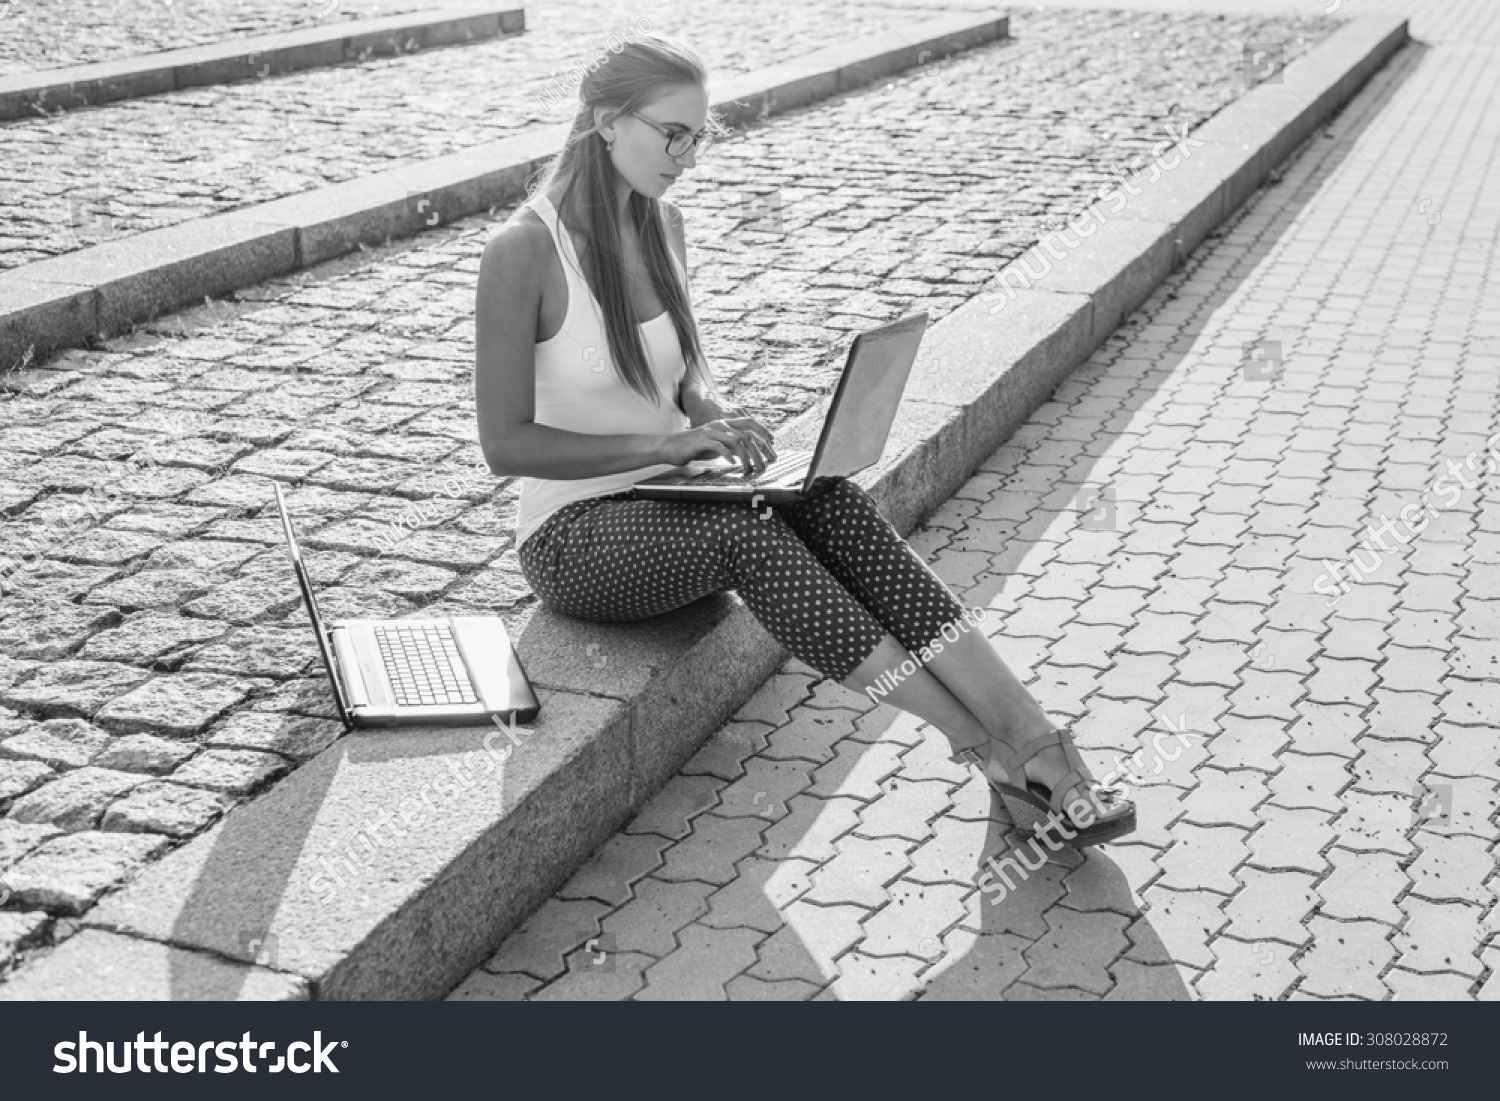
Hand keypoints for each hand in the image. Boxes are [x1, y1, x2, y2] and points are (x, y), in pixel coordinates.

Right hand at [660, 415, 776, 475]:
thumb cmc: (695, 447)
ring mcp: (711, 431)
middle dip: (760, 450)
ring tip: (750, 468)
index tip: (772, 445)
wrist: (671, 446)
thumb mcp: (718, 444)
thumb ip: (732, 445)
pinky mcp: (702, 440)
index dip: (763, 432)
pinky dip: (729, 456)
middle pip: (747, 434)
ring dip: (747, 457)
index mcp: (725, 423)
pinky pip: (720, 446)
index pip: (750, 423)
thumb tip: (749, 453)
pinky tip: (733, 465)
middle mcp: (720, 424)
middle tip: (766, 464)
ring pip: (737, 441)